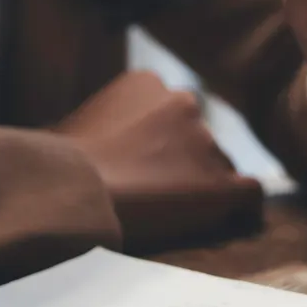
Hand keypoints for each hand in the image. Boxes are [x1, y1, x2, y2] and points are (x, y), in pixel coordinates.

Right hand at [55, 71, 261, 251]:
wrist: (72, 191)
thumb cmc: (57, 165)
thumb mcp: (72, 125)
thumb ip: (99, 128)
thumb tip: (90, 147)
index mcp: (148, 84)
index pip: (170, 114)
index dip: (158, 145)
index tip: (140, 168)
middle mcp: (185, 103)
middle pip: (197, 140)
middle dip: (183, 165)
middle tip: (156, 195)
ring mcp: (208, 144)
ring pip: (220, 168)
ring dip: (202, 189)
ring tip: (172, 217)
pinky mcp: (223, 184)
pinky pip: (249, 195)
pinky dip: (241, 210)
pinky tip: (229, 222)